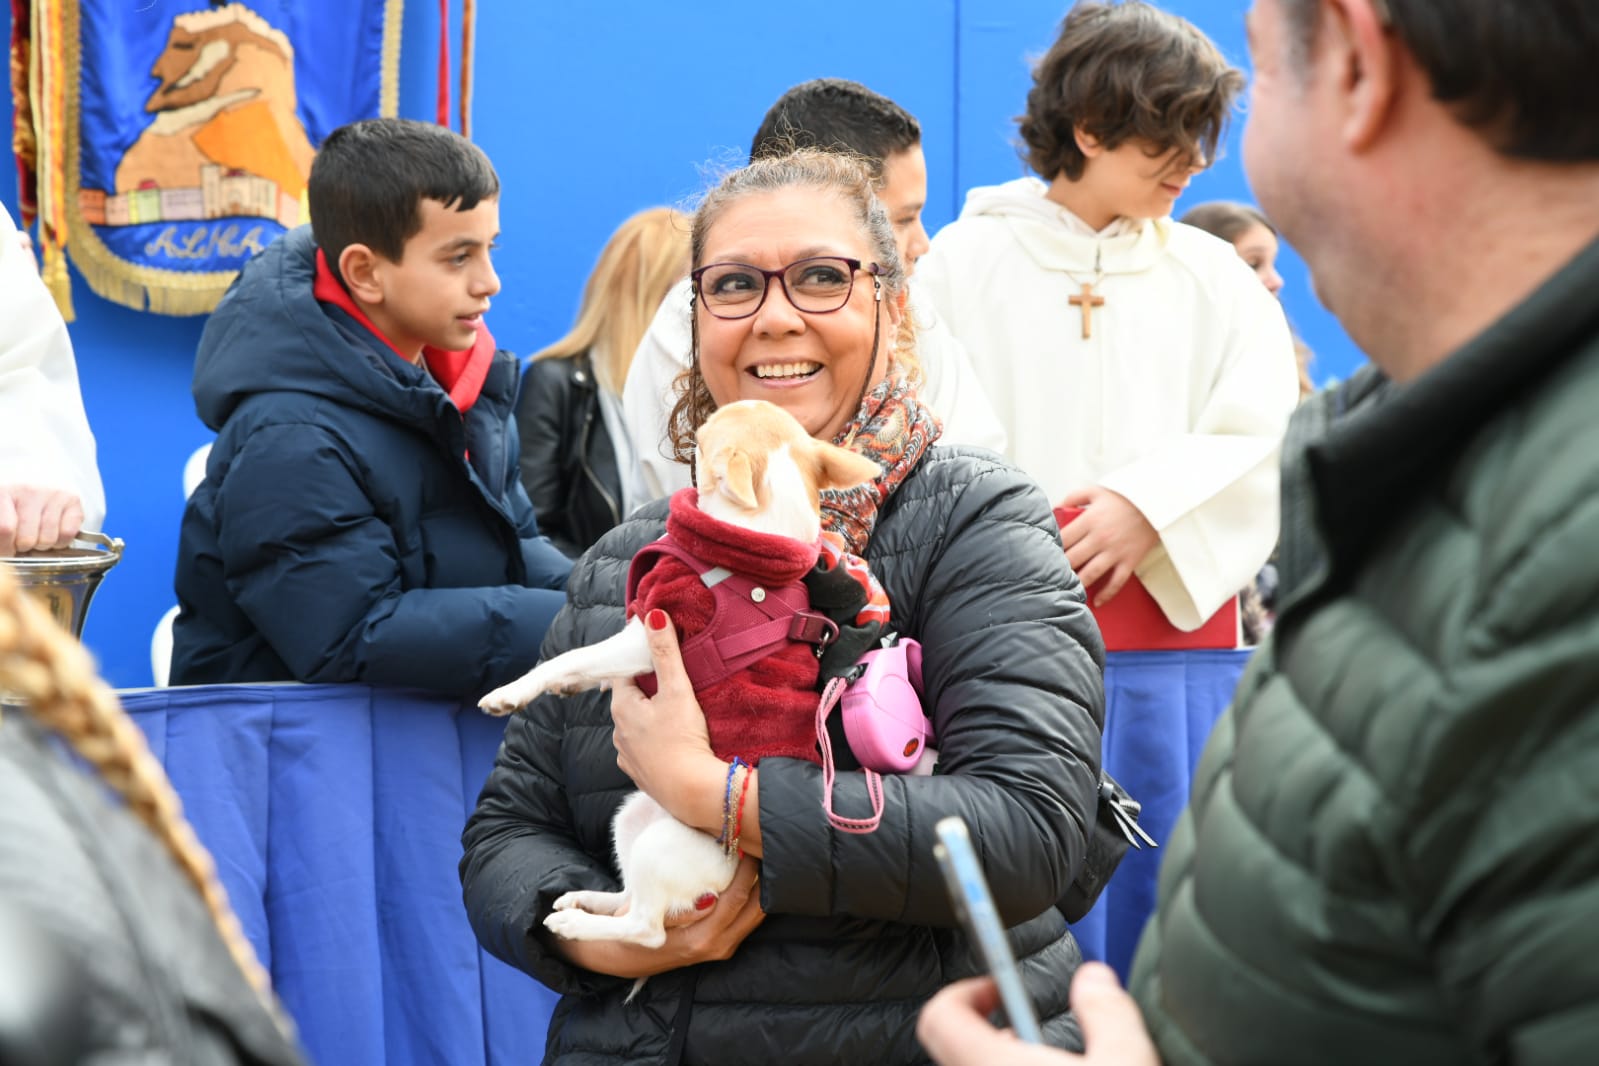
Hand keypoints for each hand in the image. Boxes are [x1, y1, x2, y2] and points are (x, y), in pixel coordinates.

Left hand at [0, 485, 83, 555]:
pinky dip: (61, 542)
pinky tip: (54, 533)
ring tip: (38, 536)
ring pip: (47, 539)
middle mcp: (30, 490)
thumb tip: (6, 555)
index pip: (5, 530)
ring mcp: (54, 494)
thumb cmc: (15, 504)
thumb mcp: (2, 515)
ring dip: (42, 546)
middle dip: (24, 547)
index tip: (8, 550)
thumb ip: (3, 532)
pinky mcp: (73, 500)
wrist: (37, 484)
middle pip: (27, 539)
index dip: (6, 548)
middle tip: (23, 540)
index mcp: (3, 492)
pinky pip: (67, 534)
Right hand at [550, 855, 765, 978]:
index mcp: (692, 939)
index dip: (744, 871)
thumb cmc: (628, 926)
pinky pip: (751, 919)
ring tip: (768, 850)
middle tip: (763, 840)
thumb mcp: (621, 911)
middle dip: (763, 874)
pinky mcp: (727, 945)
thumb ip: (601, 906)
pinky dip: (759, 897)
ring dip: (765, 885)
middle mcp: (712, 946)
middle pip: (753, 907)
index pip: (731, 901)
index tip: (744, 841)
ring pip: (757, 914)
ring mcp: (722, 948)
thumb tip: (568, 897)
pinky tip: (763, 872)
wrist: (630, 959)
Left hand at [608, 609, 732, 836]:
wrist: (693, 793)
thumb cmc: (683, 739)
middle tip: (673, 683)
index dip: (641, 663)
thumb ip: (665, 652)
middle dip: (647, 690)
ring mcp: (628, 756)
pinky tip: (672, 743)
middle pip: (630, 700)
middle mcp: (618, 732)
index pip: (624, 674)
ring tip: (675, 714)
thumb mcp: (677, 690)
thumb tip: (652, 615)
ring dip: (650, 719)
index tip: (659, 657)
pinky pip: (644, 751)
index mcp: (622, 707)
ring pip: (636, 727)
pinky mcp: (641, 775)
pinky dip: (655, 743)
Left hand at [917, 964, 1158, 1064]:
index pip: (940, 1015)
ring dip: (1001, 1058)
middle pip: (954, 1046)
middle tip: (1032, 1032)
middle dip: (992, 1029)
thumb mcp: (1127, 1062)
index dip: (965, 990)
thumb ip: (1107, 1012)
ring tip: (1053, 1062)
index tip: (1000, 987)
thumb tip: (1094, 977)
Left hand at [1057, 486, 1158, 606]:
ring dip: (1077, 584)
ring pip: (1090, 574)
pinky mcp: (1129, 561)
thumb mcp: (1096, 490)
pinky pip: (1116, 582)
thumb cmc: (1125, 496)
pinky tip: (1097, 602)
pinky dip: (1106, 594)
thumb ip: (1073, 497)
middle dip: (1059, 569)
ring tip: (1067, 591)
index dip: (1050, 548)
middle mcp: (1100, 538)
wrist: (1158, 502)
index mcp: (1089, 520)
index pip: (1063, 539)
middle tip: (1049, 577)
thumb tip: (1055, 508)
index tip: (1043, 556)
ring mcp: (1115, 551)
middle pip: (1072, 559)